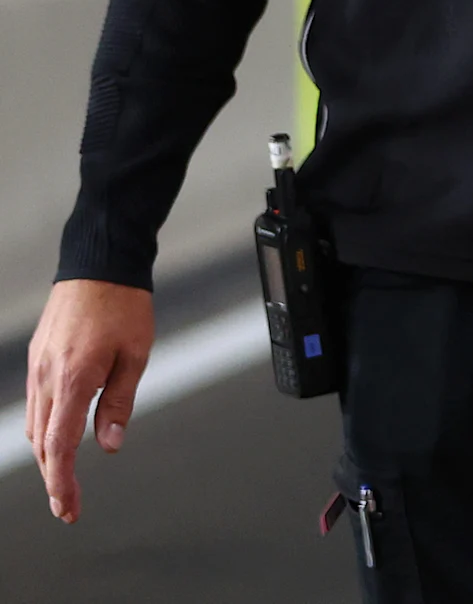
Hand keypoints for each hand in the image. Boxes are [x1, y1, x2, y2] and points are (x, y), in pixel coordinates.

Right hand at [24, 279, 153, 522]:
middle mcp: (47, 377)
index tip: (67, 507)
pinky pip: (36, 406)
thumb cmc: (124, 306)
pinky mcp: (37, 360)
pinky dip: (44, 430)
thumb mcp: (136, 355)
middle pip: (42, 443)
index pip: (59, 445)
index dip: (61, 481)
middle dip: (53, 479)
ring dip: (47, 457)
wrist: (97, 266)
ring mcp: (37, 368)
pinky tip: (58, 439)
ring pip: (35, 427)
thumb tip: (109, 444)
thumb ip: (119, 402)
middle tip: (67, 507)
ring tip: (64, 481)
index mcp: (74, 378)